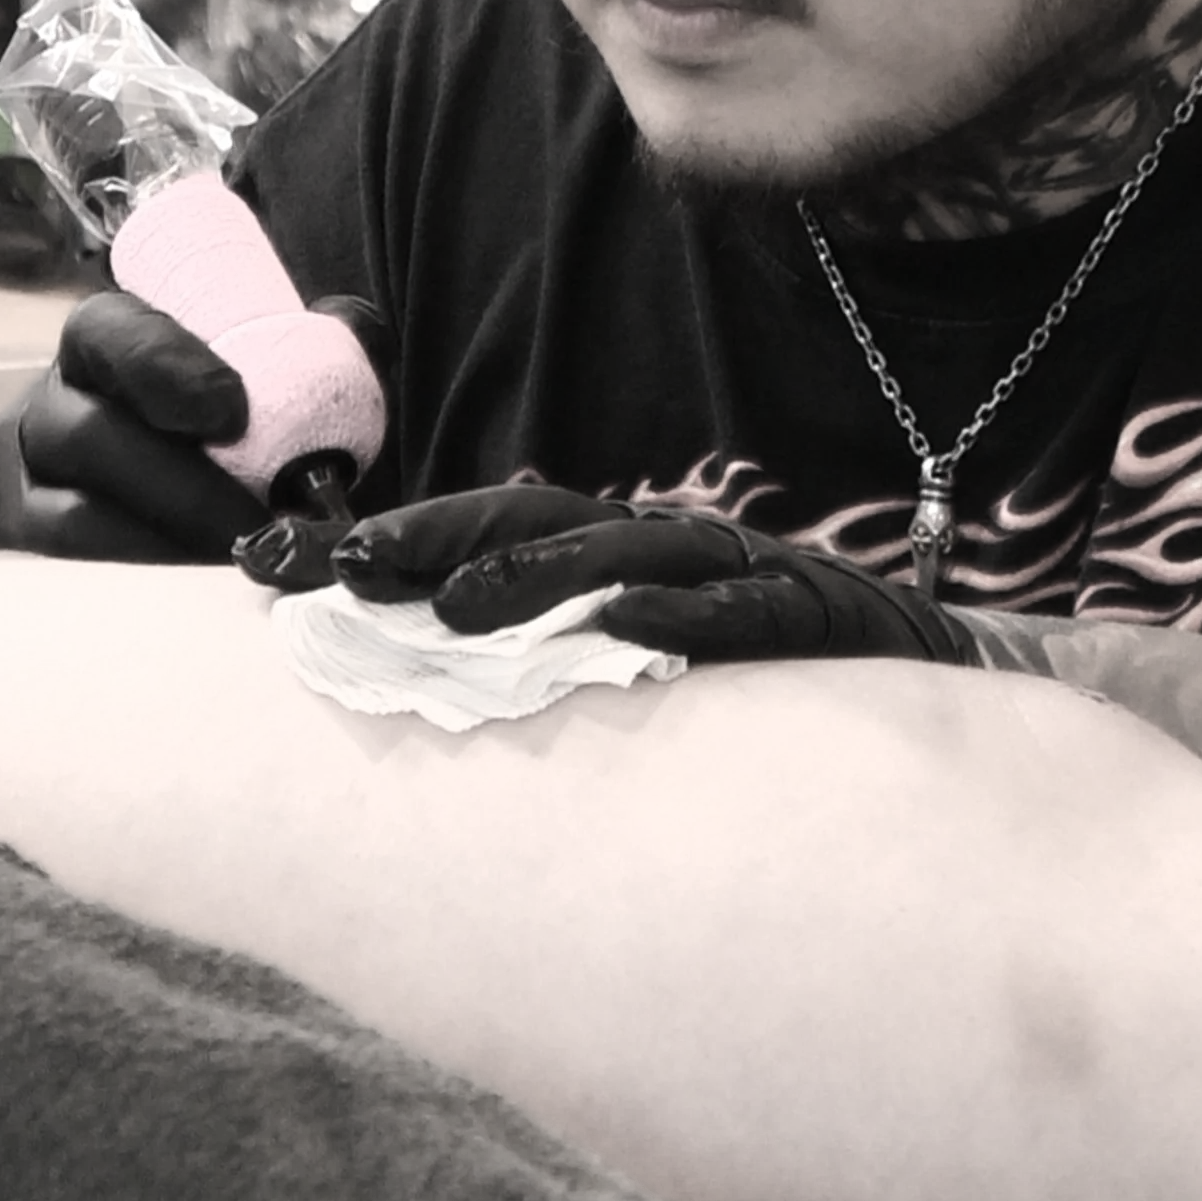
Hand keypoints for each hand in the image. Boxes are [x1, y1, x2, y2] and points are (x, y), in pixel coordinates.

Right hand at [0, 285, 388, 567]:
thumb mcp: (276, 379)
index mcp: (101, 346)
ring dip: (166, 549)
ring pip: (74, 519)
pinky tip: (201, 600)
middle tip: (262, 526)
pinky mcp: (27, 554)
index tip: (232, 413)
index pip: (110, 331)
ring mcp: (25, 484)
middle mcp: (48, 407)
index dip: (165, 366)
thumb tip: (352, 325)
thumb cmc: (239, 435)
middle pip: (91, 437)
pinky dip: (141, 591)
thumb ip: (322, 344)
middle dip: (185, 489)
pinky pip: (71, 579)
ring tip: (241, 567)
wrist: (194, 507)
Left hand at [303, 483, 977, 663]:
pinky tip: (633, 633)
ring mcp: (739, 573)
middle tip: (334, 573)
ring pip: (627, 558)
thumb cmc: (764, 664)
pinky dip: (690, 618)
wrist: (928, 674)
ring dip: (539, 578)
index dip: (382, 538)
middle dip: (428, 542)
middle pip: (533, 526)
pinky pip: (748, 614)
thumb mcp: (643, 648)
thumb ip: (548, 641)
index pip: (479, 526)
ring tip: (452, 606)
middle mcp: (665, 546)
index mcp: (616, 549)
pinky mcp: (814, 618)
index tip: (273, 564)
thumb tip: (411, 645)